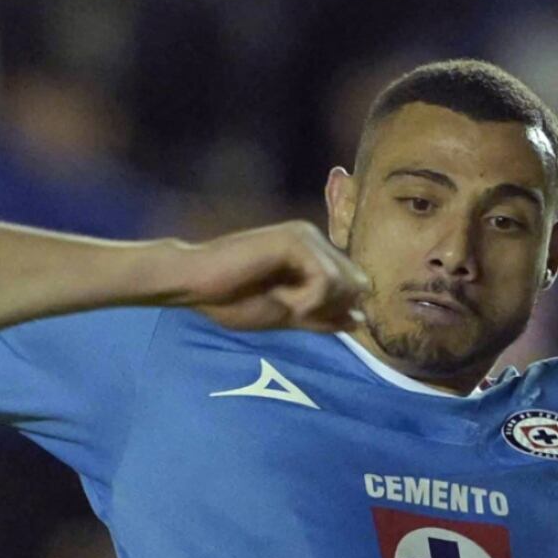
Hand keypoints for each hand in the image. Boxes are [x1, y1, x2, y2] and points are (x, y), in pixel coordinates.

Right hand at [160, 222, 367, 332]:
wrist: (198, 285)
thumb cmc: (234, 300)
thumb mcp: (289, 316)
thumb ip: (324, 317)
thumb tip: (360, 321)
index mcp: (314, 253)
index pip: (354, 285)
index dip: (337, 310)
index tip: (301, 317)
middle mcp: (314, 238)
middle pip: (357, 284)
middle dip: (330, 308)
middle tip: (292, 310)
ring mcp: (305, 236)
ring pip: (344, 283)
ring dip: (315, 305)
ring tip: (281, 301)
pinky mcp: (295, 240)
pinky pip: (326, 279)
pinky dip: (308, 300)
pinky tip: (281, 298)